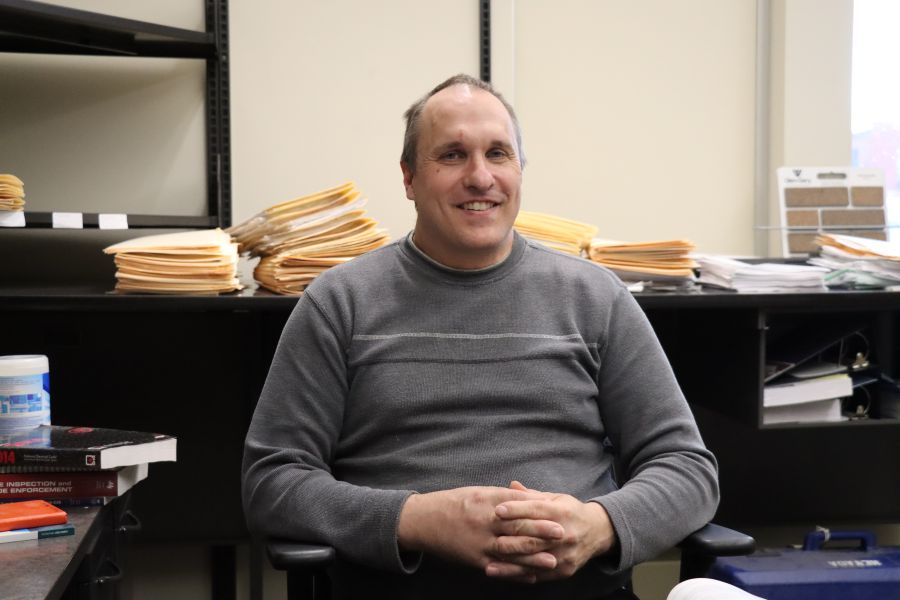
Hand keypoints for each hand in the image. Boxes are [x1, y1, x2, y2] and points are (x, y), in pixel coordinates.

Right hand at [397, 486, 563, 577]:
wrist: (424, 520)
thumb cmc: (454, 502)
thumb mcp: (479, 492)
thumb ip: (505, 496)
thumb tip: (531, 496)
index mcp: (486, 501)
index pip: (517, 504)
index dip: (538, 508)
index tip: (557, 510)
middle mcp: (483, 521)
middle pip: (516, 526)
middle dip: (540, 531)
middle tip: (562, 533)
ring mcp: (479, 542)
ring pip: (510, 550)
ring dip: (532, 557)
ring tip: (552, 560)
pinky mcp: (474, 559)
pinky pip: (498, 567)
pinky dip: (515, 573)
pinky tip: (531, 576)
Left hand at [485, 481, 617, 581]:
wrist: (597, 532)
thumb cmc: (570, 511)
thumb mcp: (555, 498)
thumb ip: (531, 495)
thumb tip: (510, 485)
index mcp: (562, 512)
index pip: (536, 509)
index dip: (516, 509)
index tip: (497, 510)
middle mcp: (565, 534)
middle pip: (534, 538)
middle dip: (510, 539)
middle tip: (487, 540)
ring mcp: (565, 554)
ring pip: (534, 560)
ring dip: (511, 564)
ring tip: (489, 566)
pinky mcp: (565, 570)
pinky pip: (539, 575)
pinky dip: (520, 576)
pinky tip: (504, 576)